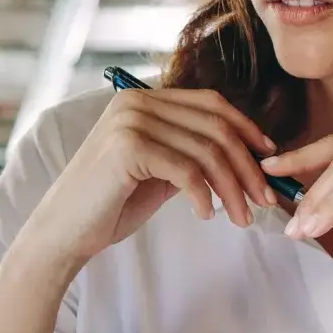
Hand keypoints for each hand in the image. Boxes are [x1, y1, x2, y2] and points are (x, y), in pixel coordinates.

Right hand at [22, 88, 277, 272]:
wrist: (62, 233)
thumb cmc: (109, 206)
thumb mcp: (157, 172)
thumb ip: (190, 154)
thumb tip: (246, 157)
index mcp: (142, 100)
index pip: (210, 103)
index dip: (247, 128)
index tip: (270, 158)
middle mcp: (136, 102)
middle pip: (215, 126)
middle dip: (247, 165)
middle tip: (265, 200)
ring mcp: (130, 122)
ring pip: (207, 151)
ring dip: (233, 188)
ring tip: (242, 217)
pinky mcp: (128, 148)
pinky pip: (186, 171)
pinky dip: (204, 196)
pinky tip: (206, 216)